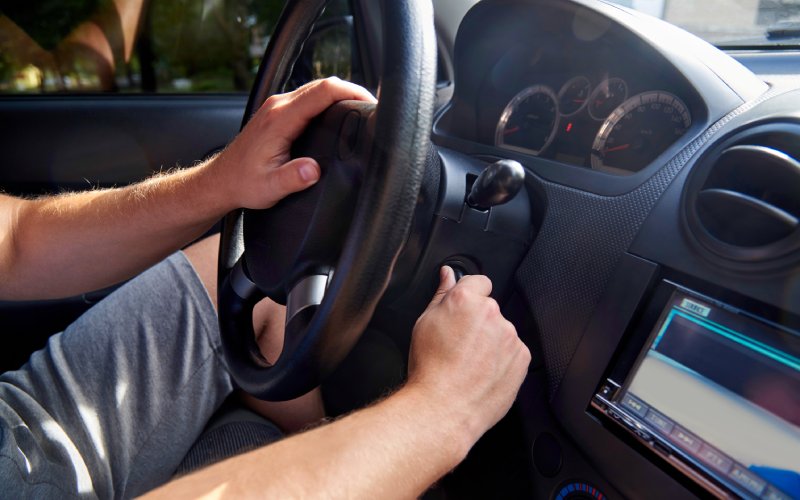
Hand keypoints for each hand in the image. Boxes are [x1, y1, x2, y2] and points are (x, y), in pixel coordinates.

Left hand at [208, 77, 375, 209]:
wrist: (220, 181)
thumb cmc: (243, 183)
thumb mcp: (271, 187)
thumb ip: (294, 178)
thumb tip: (314, 170)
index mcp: (279, 120)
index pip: (322, 92)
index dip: (350, 92)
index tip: (369, 102)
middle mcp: (277, 106)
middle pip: (322, 85)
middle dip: (351, 91)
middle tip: (373, 106)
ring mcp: (276, 106)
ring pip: (315, 89)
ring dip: (339, 94)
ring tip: (360, 108)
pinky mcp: (277, 111)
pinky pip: (308, 97)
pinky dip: (327, 101)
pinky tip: (337, 113)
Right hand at [407, 267, 530, 441]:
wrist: (444, 408)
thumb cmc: (430, 368)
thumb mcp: (424, 324)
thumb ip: (441, 294)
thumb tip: (448, 274)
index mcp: (466, 300)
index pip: (478, 281)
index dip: (469, 296)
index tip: (463, 312)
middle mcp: (492, 314)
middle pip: (490, 309)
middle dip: (478, 321)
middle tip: (460, 344)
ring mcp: (510, 336)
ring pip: (502, 331)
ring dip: (491, 341)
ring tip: (470, 363)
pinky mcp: (522, 357)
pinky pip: (513, 351)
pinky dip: (502, 360)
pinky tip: (483, 373)